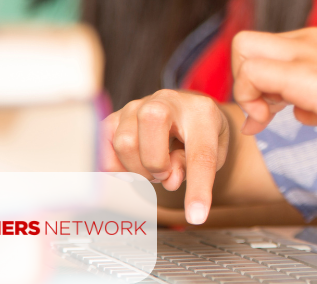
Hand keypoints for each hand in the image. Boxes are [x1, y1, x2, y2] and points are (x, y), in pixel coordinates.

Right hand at [100, 89, 229, 224]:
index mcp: (201, 111)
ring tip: (153, 168)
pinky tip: (134, 166)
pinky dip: (118, 170)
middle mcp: (166, 100)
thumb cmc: (200, 136)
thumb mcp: (212, 153)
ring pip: (125, 142)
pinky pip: (104, 152)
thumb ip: (194, 168)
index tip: (197, 216)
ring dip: (140, 170)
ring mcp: (136, 107)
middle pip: (151, 123)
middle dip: (157, 162)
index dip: (198, 188)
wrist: (186, 116)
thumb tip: (170, 179)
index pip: (200, 152)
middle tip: (166, 173)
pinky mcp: (113, 120)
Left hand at [231, 28, 316, 152]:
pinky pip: (251, 72)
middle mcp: (315, 39)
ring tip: (266, 121)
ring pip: (244, 48)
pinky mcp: (305, 73)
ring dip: (245, 89)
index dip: (264, 83)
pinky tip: (268, 123)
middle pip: (249, 42)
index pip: (274, 50)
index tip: (274, 114)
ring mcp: (309, 51)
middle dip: (246, 81)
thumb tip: (302, 111)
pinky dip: (248, 99)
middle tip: (264, 117)